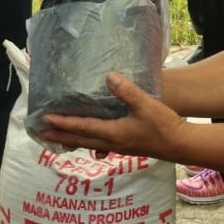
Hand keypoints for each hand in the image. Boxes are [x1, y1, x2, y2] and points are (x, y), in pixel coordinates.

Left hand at [42, 71, 188, 159]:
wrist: (180, 145)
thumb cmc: (163, 125)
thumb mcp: (145, 105)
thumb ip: (127, 91)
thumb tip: (109, 76)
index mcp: (113, 133)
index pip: (83, 127)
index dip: (63, 123)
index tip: (46, 120)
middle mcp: (112, 143)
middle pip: (81, 140)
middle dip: (61, 136)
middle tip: (42, 133)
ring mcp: (119, 147)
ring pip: (90, 144)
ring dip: (73, 139)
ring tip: (59, 137)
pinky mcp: (126, 146)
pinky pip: (100, 144)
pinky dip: (88, 140)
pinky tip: (90, 137)